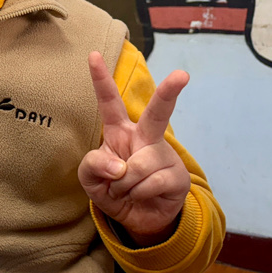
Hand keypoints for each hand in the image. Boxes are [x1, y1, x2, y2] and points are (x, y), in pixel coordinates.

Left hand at [78, 52, 191, 246]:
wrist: (136, 217)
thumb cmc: (111, 188)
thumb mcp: (89, 177)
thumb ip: (93, 165)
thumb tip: (120, 166)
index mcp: (119, 131)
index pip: (108, 101)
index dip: (100, 79)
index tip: (93, 54)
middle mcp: (144, 137)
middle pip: (158, 112)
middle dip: (170, 92)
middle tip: (182, 74)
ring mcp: (163, 154)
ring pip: (138, 166)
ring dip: (124, 185)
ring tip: (127, 189)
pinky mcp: (177, 175)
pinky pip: (150, 183)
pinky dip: (137, 194)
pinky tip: (142, 195)